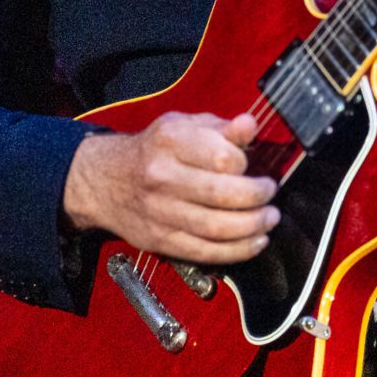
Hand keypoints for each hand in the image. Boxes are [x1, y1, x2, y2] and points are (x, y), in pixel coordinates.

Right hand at [62, 111, 280, 263]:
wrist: (105, 180)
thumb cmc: (154, 150)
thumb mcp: (183, 126)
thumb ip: (220, 128)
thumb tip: (250, 124)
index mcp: (170, 141)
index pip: (221, 157)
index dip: (245, 163)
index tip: (253, 166)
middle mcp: (162, 176)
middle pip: (222, 195)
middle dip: (257, 198)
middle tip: (270, 195)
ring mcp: (160, 212)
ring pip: (216, 228)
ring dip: (252, 227)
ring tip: (269, 219)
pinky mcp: (160, 240)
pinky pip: (206, 252)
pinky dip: (237, 250)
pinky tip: (255, 242)